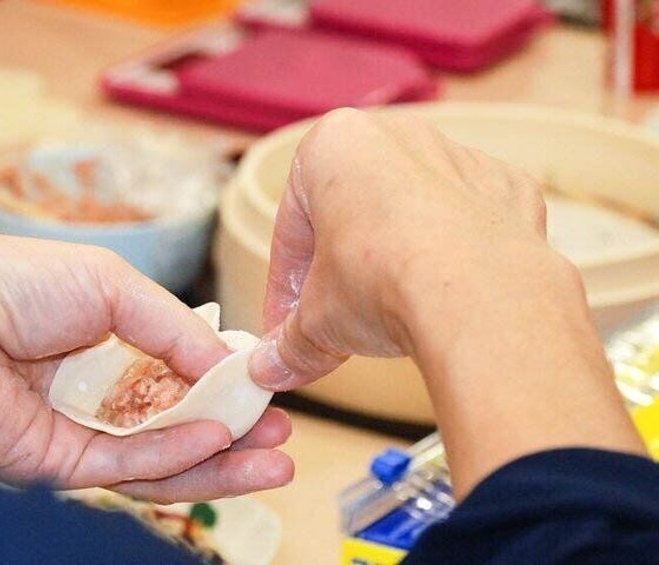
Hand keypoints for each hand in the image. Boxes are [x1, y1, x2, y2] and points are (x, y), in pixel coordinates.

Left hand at [0, 235, 292, 501]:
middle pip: (178, 426)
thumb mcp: (117, 287)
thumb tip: (233, 365)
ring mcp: (80, 431)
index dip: (228, 389)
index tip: (272, 391)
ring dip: (218, 463)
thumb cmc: (17, 281)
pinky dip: (173, 458)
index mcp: (112, 345)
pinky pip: (124, 467)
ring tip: (274, 462)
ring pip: (160, 460)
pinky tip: (214, 443)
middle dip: (235, 437)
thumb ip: (178, 331)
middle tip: (284, 440)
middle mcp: (100, 393)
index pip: (183, 378)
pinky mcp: (56, 465)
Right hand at [248, 108, 643, 496]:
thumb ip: (291, 341)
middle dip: (341, 269)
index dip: (285, 285)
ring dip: (397, 260)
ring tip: (392, 315)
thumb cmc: (383, 283)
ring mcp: (461, 159)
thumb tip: (271, 370)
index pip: (292, 226)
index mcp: (334, 147)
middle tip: (335, 320)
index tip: (286, 324)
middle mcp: (399, 137)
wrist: (480, 299)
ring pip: (413, 214)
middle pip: (353, 213)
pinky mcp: (510, 190)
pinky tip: (446, 299)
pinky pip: (470, 223)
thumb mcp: (317, 320)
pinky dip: (456, 257)